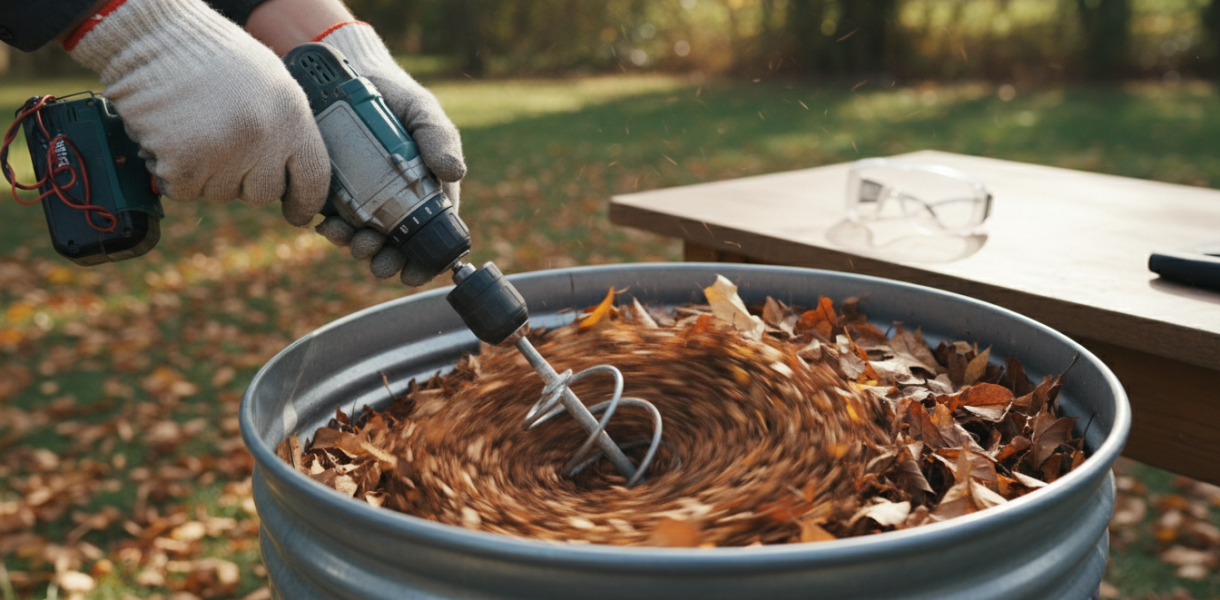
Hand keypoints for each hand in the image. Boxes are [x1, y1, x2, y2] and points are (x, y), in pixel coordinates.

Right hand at [66, 0, 329, 225]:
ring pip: (220, 194)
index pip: (314, 177)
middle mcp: (264, 137)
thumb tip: (294, 172)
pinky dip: (173, 173)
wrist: (153, 37)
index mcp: (292, 115)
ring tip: (194, 129)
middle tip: (223, 146)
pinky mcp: (184, 163)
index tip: (297, 214)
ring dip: (206, 173)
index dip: (306, 202)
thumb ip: (286, 127)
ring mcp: (224, 152)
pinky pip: (184, 191)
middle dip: (244, 180)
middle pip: (263, 193)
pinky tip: (172, 138)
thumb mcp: (270, 82)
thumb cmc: (210, 55)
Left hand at [312, 21, 465, 284]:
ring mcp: (365, 199)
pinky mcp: (336, 192)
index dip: (425, 262)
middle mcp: (398, 201)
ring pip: (364, 238)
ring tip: (350, 239)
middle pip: (396, 246)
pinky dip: (332, 228)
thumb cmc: (397, 97)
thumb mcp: (424, 113)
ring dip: (356, 248)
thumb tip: (454, 172)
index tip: (413, 273)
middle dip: (385, 260)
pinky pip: (335, 219)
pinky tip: (328, 224)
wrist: (352, 76)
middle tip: (376, 259)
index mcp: (428, 191)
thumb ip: (440, 138)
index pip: (433, 235)